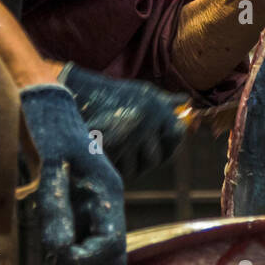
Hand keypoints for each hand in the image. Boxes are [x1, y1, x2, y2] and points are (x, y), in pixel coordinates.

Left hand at [19, 84, 125, 264]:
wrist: (55, 112)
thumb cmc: (52, 133)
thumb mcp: (52, 167)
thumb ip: (56, 208)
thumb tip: (59, 250)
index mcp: (108, 194)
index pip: (111, 246)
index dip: (84, 262)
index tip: (51, 260)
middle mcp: (109, 207)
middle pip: (111, 261)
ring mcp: (99, 213)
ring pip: (101, 262)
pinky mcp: (86, 216)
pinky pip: (87, 253)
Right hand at [59, 65, 187, 181]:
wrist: (78, 92)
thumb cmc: (115, 95)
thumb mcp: (144, 93)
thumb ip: (166, 101)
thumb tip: (186, 101)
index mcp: (157, 110)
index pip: (176, 136)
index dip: (172, 145)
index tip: (164, 146)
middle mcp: (144, 124)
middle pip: (156, 159)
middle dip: (148, 160)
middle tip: (138, 155)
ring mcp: (125, 138)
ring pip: (136, 169)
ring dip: (130, 166)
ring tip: (121, 155)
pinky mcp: (107, 149)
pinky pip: (118, 171)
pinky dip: (115, 168)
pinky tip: (111, 158)